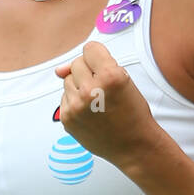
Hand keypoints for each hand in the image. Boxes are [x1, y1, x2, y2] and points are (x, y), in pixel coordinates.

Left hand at [54, 41, 166, 171]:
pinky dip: (75, 101)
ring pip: (68, 80)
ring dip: (80, 86)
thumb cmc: (132, 111)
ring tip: (97, 101)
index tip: (105, 67)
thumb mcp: (124, 81)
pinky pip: (64, 97)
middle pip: (76, 63)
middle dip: (88, 71)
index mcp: (111, 77)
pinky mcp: (66, 118)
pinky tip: (90, 112)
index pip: (90, 48)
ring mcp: (76, 106)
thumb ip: (93, 66)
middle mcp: (91, 90)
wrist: (134, 146)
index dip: (98, 57)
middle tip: (104, 88)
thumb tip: (58, 70)